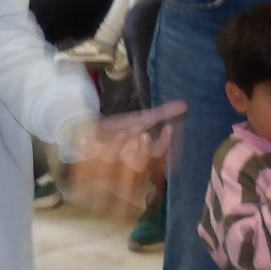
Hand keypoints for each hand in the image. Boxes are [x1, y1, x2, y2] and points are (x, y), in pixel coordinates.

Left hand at [57, 100, 185, 215]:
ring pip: (112, 161)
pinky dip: (87, 147)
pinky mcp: (88, 156)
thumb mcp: (139, 119)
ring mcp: (106, 160)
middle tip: (145, 135)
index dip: (163, 143)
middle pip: (138, 165)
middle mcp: (124, 160)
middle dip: (143, 152)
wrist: (89, 132)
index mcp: (139, 152)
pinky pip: (87, 158)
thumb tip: (184, 105)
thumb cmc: (119, 129)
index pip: (156, 152)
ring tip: (123, 132)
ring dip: (116, 148)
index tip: (168, 128)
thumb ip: (161, 113)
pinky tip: (86, 138)